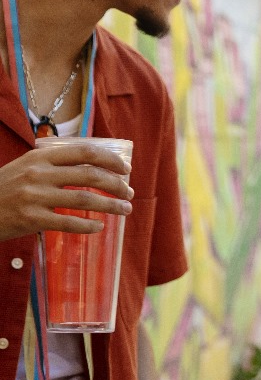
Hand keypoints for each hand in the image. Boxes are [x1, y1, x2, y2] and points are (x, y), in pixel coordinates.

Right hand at [0, 143, 132, 240]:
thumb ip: (54, 163)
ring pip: (85, 199)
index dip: (110, 160)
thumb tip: (95, 165)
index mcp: (40, 156)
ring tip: (125, 210)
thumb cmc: (6, 188)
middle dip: (117, 185)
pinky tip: (99, 227)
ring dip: (111, 206)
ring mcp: (35, 196)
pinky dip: (89, 225)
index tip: (126, 169)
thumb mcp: (27, 166)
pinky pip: (69, 222)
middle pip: (90, 175)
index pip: (85, 152)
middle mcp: (39, 173)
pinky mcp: (32, 219)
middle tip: (130, 193)